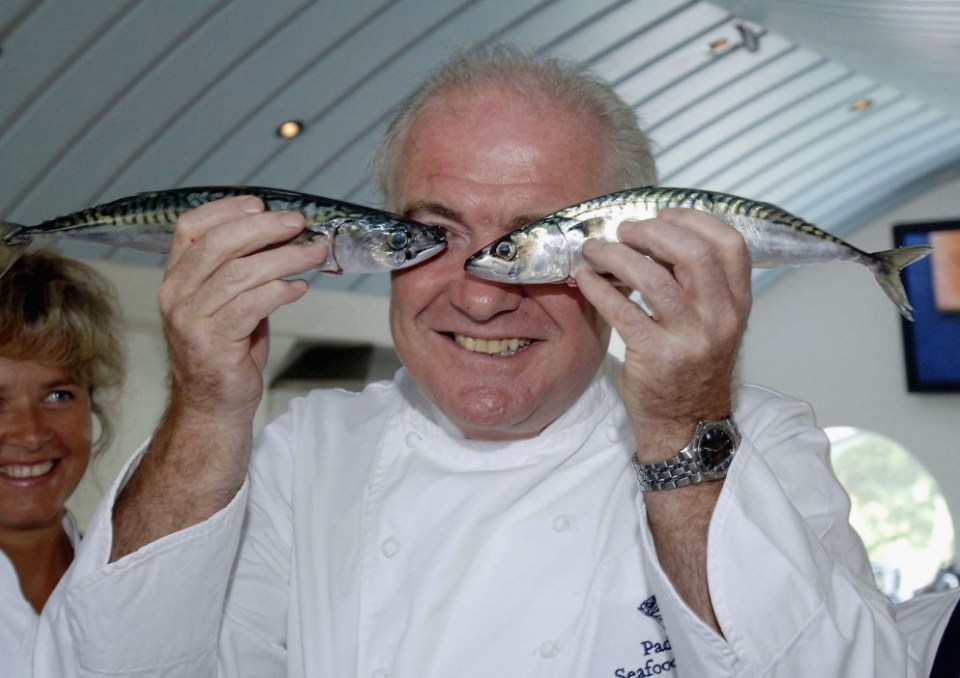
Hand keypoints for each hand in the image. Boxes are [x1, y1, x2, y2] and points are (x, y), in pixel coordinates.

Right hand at [158, 195, 328, 426]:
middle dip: (264, 228)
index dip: (226, 210)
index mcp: (175, 278)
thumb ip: (242, 269)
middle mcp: (175, 295)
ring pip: (240, 273)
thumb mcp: (227, 302)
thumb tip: (281, 234)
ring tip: (314, 254)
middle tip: (298, 223)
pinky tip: (299, 288)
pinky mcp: (212, 342)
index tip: (260, 203)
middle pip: (219, 244)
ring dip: (285, 258)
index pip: (190, 228)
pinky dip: (281, 291)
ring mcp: (190, 319)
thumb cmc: (227, 350)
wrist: (212, 405)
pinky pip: (252, 304)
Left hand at [575, 208, 751, 459]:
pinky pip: (623, 310)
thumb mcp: (710, 321)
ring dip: (617, 256)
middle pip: (693, 254)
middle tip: (624, 230)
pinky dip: (598, 288)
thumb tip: (652, 236)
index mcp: (738, 303)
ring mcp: (691, 338)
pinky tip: (585, 278)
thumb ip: (693, 282)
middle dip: (652, 232)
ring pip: (654, 279)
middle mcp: (721, 318)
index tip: (662, 213)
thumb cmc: (691, 364)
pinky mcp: (657, 356)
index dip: (694, 220)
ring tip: (595, 250)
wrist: (685, 422)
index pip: (730, 245)